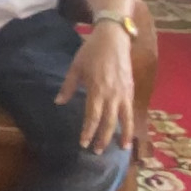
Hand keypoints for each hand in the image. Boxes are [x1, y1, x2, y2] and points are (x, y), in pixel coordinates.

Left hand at [56, 22, 136, 151]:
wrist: (114, 38)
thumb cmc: (92, 51)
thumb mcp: (76, 67)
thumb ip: (68, 86)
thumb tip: (58, 102)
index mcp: (97, 90)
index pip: (92, 117)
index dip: (88, 132)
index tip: (83, 144)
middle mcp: (112, 95)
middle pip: (109, 123)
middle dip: (103, 139)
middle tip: (97, 152)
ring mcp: (124, 93)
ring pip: (124, 119)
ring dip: (122, 135)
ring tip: (121, 149)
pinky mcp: (131, 89)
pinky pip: (131, 111)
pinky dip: (130, 123)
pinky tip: (128, 131)